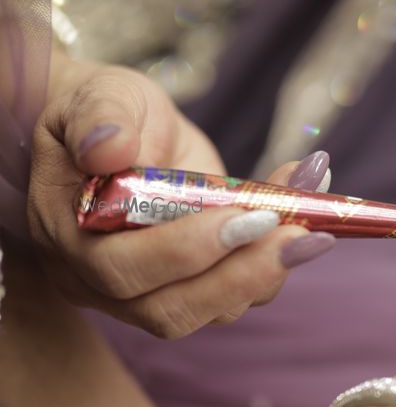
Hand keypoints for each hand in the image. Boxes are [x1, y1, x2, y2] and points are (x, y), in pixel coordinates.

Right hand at [26, 55, 334, 337]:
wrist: (121, 128)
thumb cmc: (105, 113)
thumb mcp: (98, 97)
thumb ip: (99, 118)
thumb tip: (110, 147)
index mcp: (69, 239)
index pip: (121, 268)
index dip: (185, 249)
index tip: (247, 214)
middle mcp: (102, 283)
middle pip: (172, 309)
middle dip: (242, 274)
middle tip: (300, 233)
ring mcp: (152, 292)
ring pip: (215, 309)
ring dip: (270, 268)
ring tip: (315, 222)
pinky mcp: (198, 285)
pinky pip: (242, 291)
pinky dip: (280, 258)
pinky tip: (309, 214)